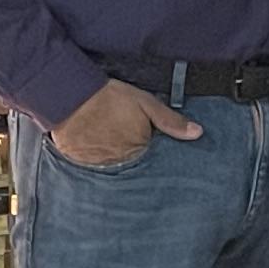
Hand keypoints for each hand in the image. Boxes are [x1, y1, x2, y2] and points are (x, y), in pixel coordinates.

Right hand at [48, 76, 200, 167]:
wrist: (71, 96)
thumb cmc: (110, 98)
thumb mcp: (145, 103)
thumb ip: (170, 120)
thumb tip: (197, 133)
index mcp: (140, 150)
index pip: (152, 162)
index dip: (151, 155)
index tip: (147, 148)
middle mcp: (122, 163)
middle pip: (134, 168)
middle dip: (133, 162)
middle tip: (124, 146)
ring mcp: (101, 166)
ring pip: (114, 171)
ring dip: (114, 163)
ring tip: (109, 148)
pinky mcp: (82, 165)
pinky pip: (93, 170)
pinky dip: (95, 162)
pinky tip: (94, 151)